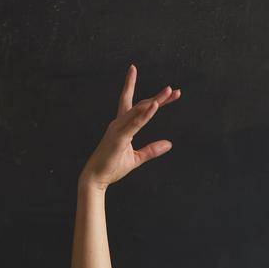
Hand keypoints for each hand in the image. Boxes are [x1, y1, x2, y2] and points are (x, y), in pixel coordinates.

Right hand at [80, 64, 179, 188]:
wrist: (96, 178)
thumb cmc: (112, 167)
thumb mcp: (136, 158)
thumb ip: (151, 150)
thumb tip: (169, 143)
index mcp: (123, 126)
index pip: (138, 106)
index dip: (153, 99)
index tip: (169, 93)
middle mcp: (119, 123)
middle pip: (141, 104)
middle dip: (157, 97)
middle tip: (172, 90)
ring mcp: (118, 128)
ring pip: (138, 109)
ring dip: (154, 100)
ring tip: (168, 91)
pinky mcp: (119, 137)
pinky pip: (135, 123)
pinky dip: (145, 114)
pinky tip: (155, 106)